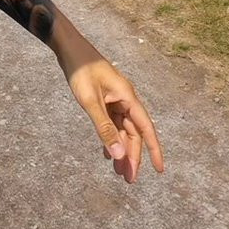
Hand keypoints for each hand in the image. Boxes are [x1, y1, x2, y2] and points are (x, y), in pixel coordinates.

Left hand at [50, 14, 163, 182]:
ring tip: (119, 173)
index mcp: (128, 97)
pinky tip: (107, 153)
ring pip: (123, 129)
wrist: (69, 48)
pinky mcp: (105, 98)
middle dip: (133, 156)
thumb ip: (104, 128)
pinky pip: (113, 123)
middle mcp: (125, 99)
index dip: (154, 150)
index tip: (159, 170)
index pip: (146, 129)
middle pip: (134, 132)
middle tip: (129, 180)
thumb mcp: (90, 101)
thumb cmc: (80, 70)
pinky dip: (111, 138)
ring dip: (122, 149)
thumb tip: (120, 154)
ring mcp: (115, 99)